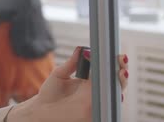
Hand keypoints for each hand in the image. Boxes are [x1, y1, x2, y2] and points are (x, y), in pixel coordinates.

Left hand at [11, 47, 128, 121]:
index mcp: (90, 82)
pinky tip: (114, 91)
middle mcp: (96, 93)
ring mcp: (96, 104)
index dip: (115, 63)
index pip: (107, 71)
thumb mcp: (60, 74)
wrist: (41, 110)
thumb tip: (81, 49)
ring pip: (116, 94)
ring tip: (121, 72)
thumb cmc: (50, 94)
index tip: (118, 55)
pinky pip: (107, 108)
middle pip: (117, 82)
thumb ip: (71, 63)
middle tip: (122, 63)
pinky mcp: (94, 114)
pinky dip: (112, 100)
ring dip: (121, 83)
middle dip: (123, 71)